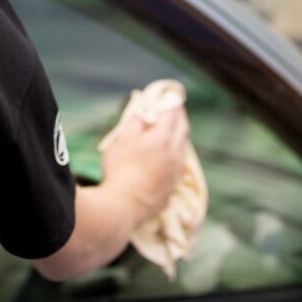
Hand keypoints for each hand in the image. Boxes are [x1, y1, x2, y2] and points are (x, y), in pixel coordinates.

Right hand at [99, 103, 189, 225]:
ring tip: (172, 130)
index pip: (173, 113)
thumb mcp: (122, 140)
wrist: (122, 206)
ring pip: (183, 148)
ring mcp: (176, 172)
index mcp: (163, 138)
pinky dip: (176, 154)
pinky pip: (179, 164)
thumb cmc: (118, 169)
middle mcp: (175, 154)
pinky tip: (168, 156)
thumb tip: (144, 111)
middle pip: (183, 129)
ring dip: (179, 136)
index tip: (169, 95)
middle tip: (175, 109)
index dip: (171, 102)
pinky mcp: (172, 186)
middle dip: (179, 117)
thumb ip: (136, 122)